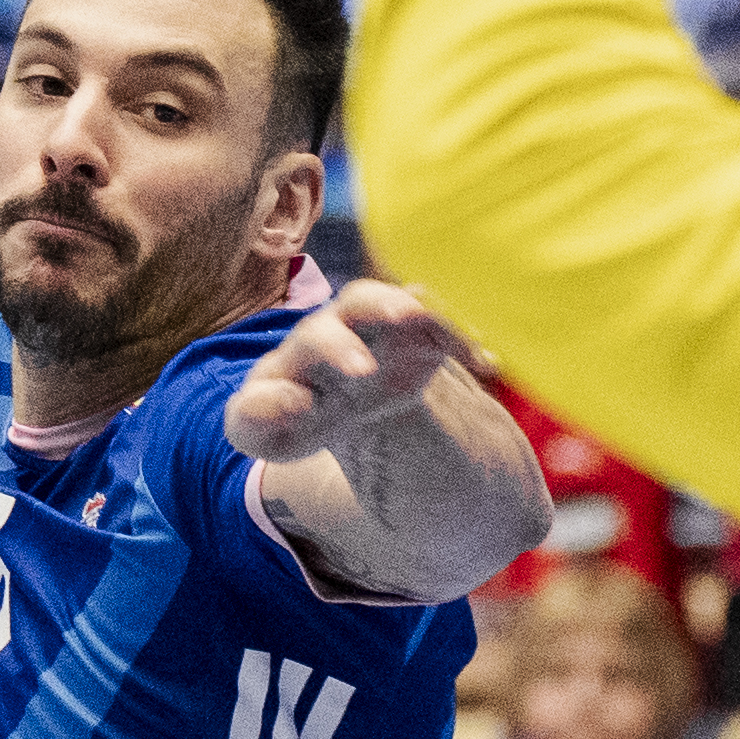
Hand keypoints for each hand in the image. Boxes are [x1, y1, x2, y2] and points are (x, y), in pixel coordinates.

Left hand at [227, 280, 484, 467]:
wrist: (354, 403)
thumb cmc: (303, 421)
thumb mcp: (272, 438)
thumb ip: (255, 423)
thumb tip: (293, 399)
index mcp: (287, 368)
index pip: (272, 374)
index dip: (281, 392)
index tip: (302, 411)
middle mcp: (327, 335)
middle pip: (327, 325)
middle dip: (342, 344)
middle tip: (362, 375)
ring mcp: (371, 326)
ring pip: (374, 301)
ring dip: (398, 305)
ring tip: (418, 317)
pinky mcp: (413, 329)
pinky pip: (435, 319)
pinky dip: (458, 335)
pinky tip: (484, 362)